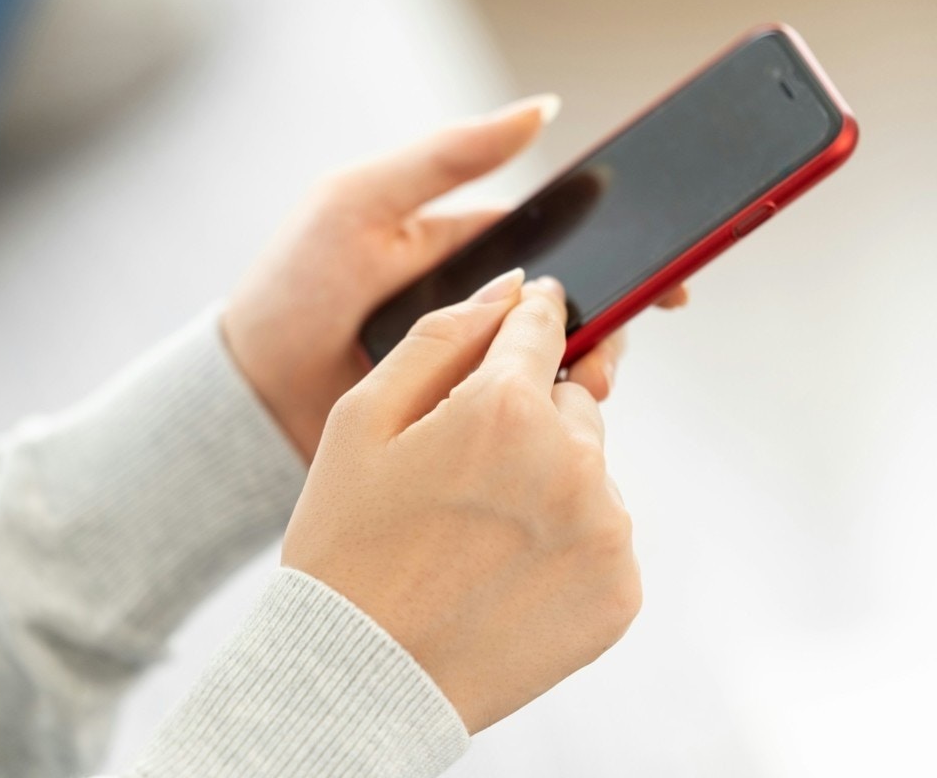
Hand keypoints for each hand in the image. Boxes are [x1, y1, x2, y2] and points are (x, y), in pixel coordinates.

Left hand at [223, 95, 686, 459]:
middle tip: (630, 336)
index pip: (564, 248)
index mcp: (469, 253)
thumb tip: (542, 109)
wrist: (248, 390)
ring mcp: (470, 370)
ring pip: (555, 371)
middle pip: (574, 314)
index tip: (672, 273)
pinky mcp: (456, 424)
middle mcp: (479, 312)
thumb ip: (447, 158)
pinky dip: (546, 421)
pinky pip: (517, 421)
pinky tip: (555, 423)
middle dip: (615, 325)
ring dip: (588, 374)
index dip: (624, 257)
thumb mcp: (364, 202)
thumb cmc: (296, 285)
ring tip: (587, 385)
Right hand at [282, 274, 639, 733]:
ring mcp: (604, 531)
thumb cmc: (348, 544)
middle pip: (570, 402)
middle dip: (527, 419)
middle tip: (463, 474)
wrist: (361, 678)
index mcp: (505, 408)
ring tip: (476, 535)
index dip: (529, 322)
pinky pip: (601, 535)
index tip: (531, 321)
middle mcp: (572, 461)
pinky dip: (564, 544)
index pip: (542, 326)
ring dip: (547, 483)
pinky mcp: (620, 591)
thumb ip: (443, 338)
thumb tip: (513, 290)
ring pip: (588, 470)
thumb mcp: (362, 420)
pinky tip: (504, 572)